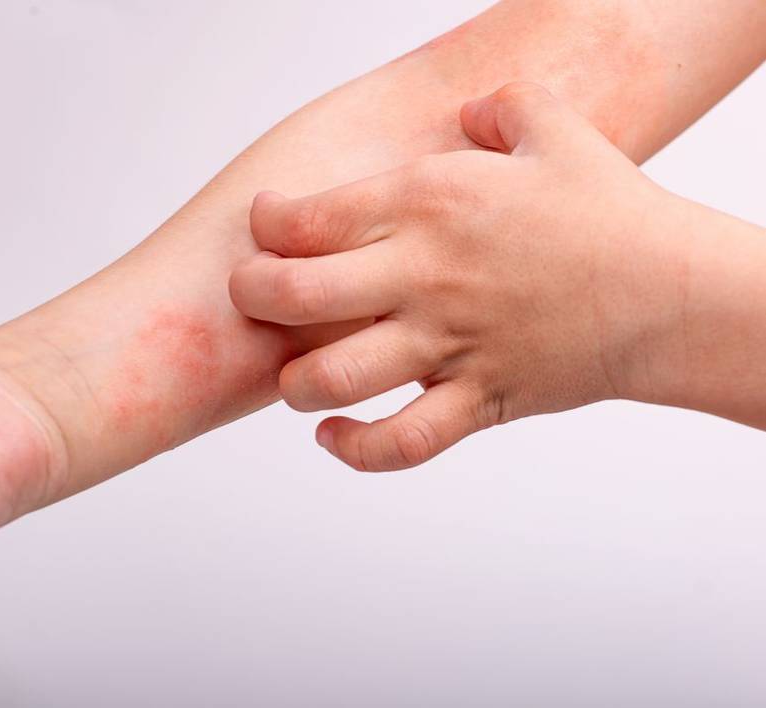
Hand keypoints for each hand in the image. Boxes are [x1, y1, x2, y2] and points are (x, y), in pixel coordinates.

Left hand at [230, 83, 684, 470]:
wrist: (673, 293)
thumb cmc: (610, 213)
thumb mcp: (555, 129)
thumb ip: (501, 105)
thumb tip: (469, 109)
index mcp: (431, 203)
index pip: (308, 219)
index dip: (267, 224)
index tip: (265, 226)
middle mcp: (426, 275)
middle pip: (295, 297)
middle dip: (253, 298)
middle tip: (253, 297)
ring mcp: (449, 343)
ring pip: (333, 378)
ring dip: (295, 383)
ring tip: (294, 377)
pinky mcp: (478, 399)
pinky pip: (401, 442)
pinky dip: (356, 450)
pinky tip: (334, 437)